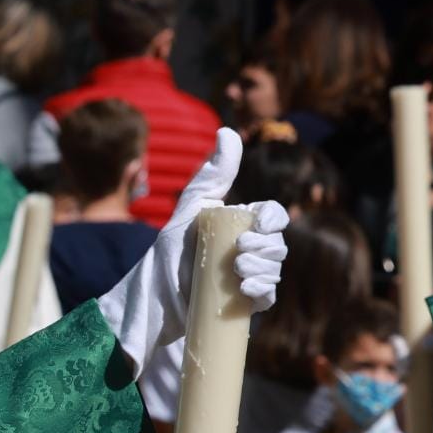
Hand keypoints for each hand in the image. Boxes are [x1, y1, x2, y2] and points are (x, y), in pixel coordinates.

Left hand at [97, 129, 287, 411]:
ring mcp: (250, 276)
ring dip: (263, 270)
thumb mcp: (190, 207)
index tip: (259, 223)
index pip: (273, 215)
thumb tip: (227, 130)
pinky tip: (247, 292)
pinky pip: (268, 296)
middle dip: (264, 248)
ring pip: (275, 269)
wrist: (155, 294)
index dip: (273, 218)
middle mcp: (250, 248)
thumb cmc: (170, 248)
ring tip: (237, 272)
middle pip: (277, 243)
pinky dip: (262, 292)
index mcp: (241, 223)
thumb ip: (212, 173)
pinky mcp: (246, 303)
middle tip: (238, 253)